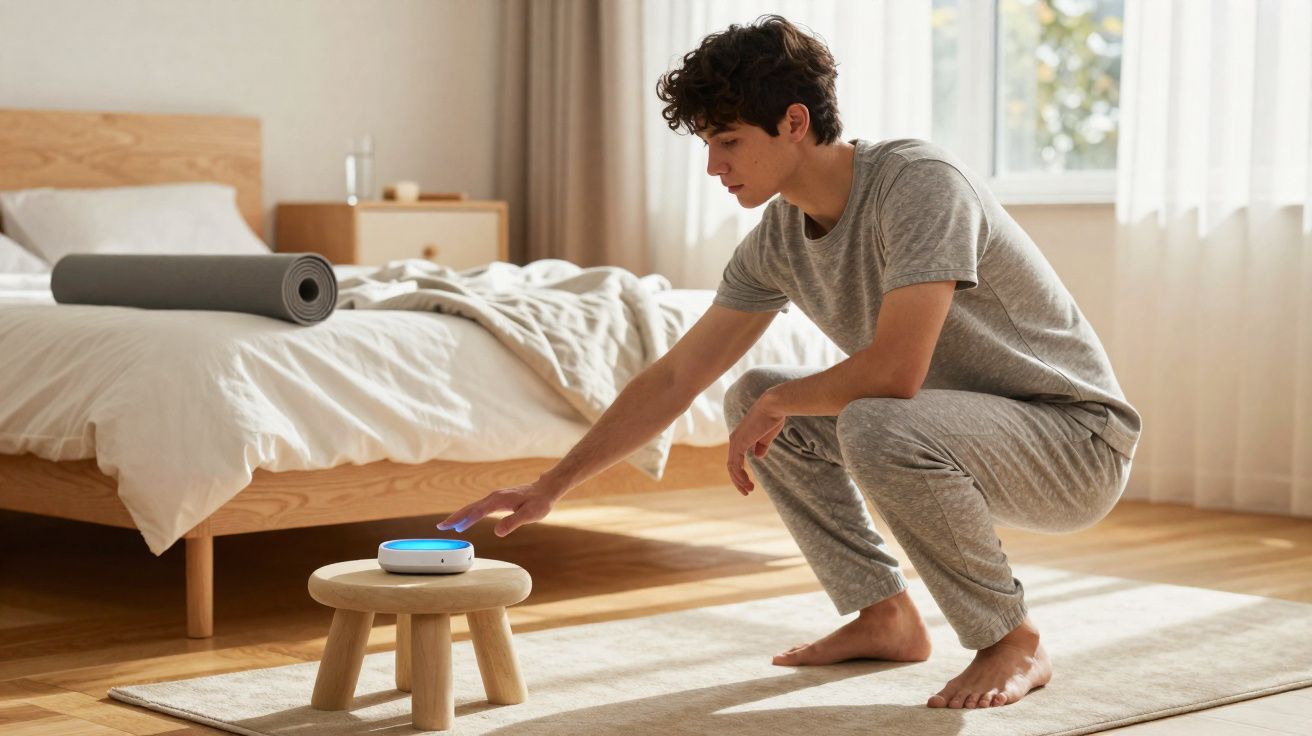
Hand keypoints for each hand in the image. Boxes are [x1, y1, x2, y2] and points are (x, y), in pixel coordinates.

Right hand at [436, 481, 559, 536]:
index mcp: (498, 500)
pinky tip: (467, 520)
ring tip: (449, 525)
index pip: (476, 511)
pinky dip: (471, 513)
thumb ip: (513, 522)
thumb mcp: (530, 515)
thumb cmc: (540, 502)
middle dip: (455, 517)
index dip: (462, 519)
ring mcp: (495, 498)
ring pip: (474, 507)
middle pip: (470, 508)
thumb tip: (497, 532)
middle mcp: (494, 497)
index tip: (449, 526)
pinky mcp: (498, 500)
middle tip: (440, 527)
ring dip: (461, 515)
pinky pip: (480, 508)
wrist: (546, 489)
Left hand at [726, 394, 785, 495]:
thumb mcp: (767, 436)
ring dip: (739, 481)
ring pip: (732, 466)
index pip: (736, 459)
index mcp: (741, 437)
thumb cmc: (772, 417)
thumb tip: (758, 457)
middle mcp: (735, 439)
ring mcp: (736, 441)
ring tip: (748, 490)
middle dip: (738, 480)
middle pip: (732, 465)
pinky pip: (735, 463)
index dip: (741, 473)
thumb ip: (761, 446)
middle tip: (747, 492)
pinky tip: (746, 483)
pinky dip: (739, 475)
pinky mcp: (739, 442)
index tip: (750, 484)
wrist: (773, 406)